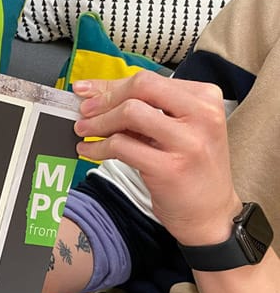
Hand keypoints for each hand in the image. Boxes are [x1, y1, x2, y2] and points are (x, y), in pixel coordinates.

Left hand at [73, 72, 242, 245]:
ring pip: (130, 113)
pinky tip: (88, 151)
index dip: (111, 85)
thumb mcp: (175, 130)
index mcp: (205, 98)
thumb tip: (95, 94)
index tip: (86, 90)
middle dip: (104, 100)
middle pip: (140, 88)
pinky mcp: (169, 168)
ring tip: (83, 132)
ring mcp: (188, 141)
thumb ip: (144, 110)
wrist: (209, 212)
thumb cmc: (188, 168)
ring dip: (98, 123)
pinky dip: (98, 147)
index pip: (149, 79)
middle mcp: (202, 115)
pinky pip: (122, 146)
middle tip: (83, 113)